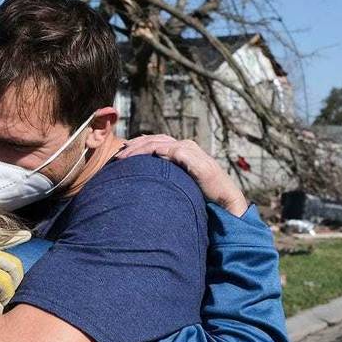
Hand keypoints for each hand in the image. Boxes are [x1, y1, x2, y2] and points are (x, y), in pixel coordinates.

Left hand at [119, 135, 249, 215]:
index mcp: (181, 150)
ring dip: (139, 149)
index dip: (137, 145)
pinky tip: (141, 158)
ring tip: (123, 157)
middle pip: (154, 139)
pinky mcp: (194, 158)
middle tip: (117, 155)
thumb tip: (145, 182)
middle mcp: (185, 146)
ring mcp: (190, 150)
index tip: (121, 152)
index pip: (155, 141)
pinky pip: (170, 151)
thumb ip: (166, 176)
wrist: (224, 201)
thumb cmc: (202, 195)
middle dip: (134, 145)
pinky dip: (154, 152)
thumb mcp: (179, 183)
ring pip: (158, 143)